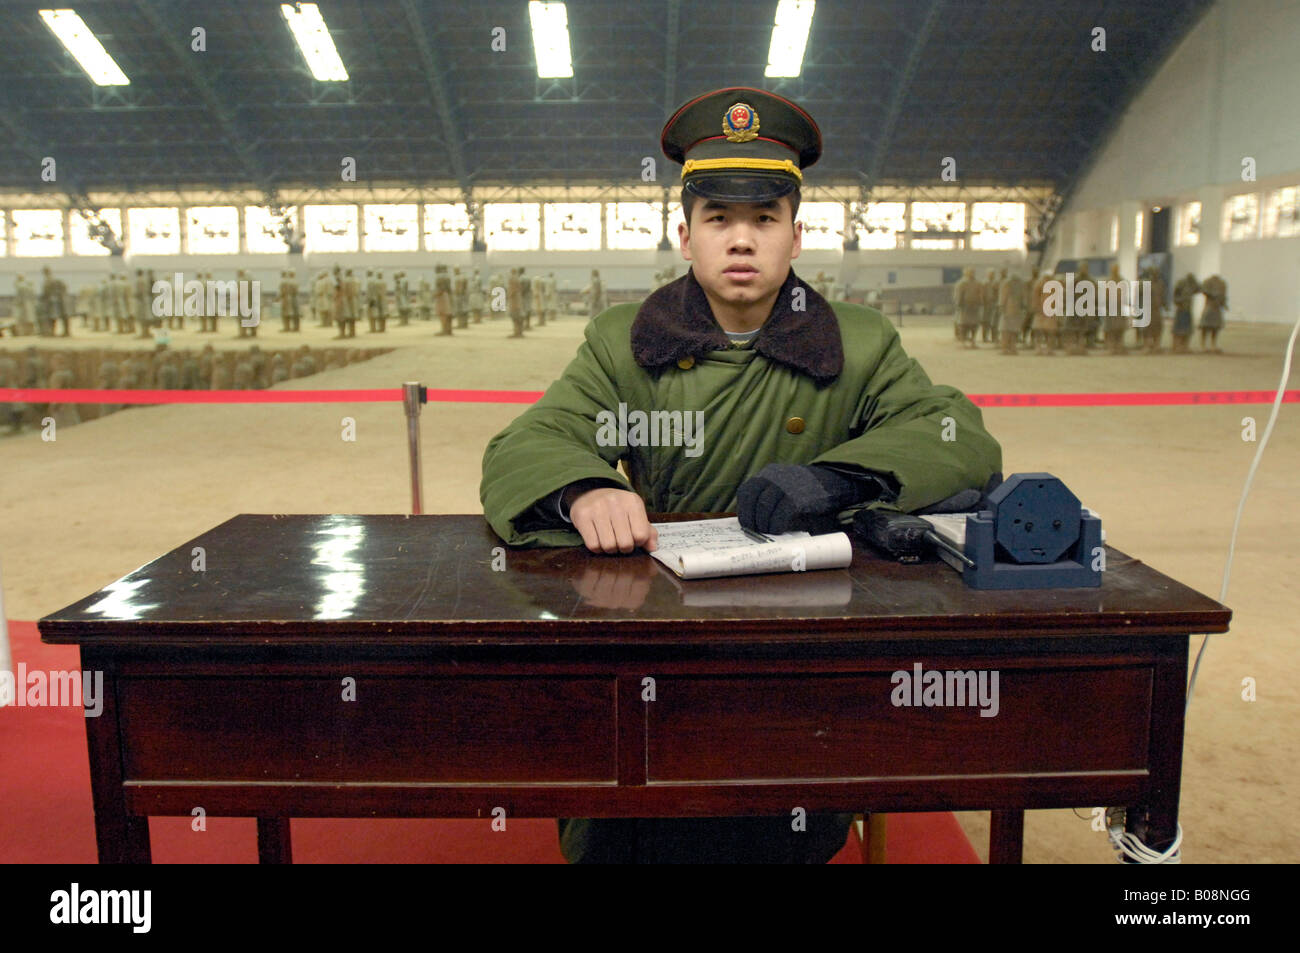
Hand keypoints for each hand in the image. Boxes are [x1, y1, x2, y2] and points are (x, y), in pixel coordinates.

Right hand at [568, 487, 657, 553]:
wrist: (590, 492)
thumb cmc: (616, 508)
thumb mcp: (635, 513)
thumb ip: (647, 531)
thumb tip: (653, 548)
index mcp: (633, 502)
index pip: (641, 535)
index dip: (638, 542)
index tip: (632, 537)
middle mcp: (615, 503)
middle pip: (625, 543)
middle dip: (624, 548)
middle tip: (620, 541)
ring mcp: (597, 508)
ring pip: (609, 546)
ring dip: (610, 549)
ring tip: (609, 540)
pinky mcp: (582, 516)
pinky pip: (593, 545)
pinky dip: (597, 548)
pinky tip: (598, 538)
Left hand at [736, 464, 862, 533]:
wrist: (833, 482)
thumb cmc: (806, 491)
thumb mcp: (784, 488)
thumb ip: (770, 498)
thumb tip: (755, 523)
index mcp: (768, 474)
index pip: (746, 491)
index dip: (744, 510)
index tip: (747, 523)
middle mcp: (773, 477)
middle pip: (752, 500)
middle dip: (751, 519)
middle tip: (756, 531)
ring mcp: (784, 486)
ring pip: (763, 508)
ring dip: (763, 524)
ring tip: (768, 532)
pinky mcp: (795, 498)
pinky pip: (779, 515)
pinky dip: (775, 526)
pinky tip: (778, 530)